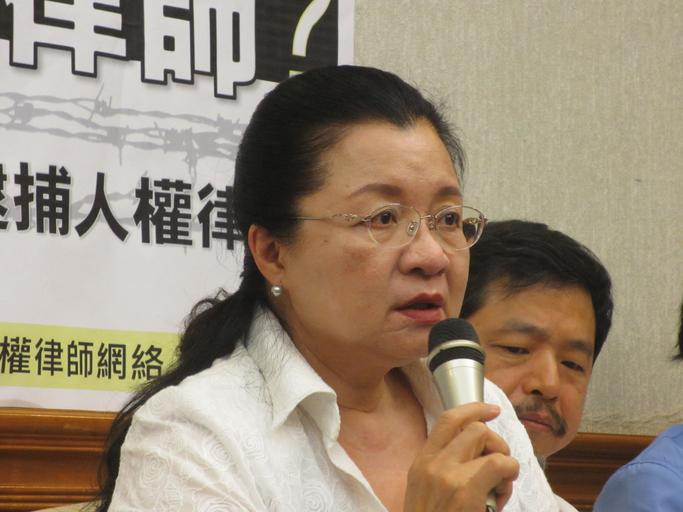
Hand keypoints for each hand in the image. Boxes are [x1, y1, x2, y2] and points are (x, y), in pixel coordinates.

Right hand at [404, 402, 519, 511]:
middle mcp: (432, 464)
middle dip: (495, 442)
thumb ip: (442, 469)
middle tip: (498, 467)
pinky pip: (501, 464)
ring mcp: (448, 476)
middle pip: (475, 428)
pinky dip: (510, 475)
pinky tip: (501, 496)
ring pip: (489, 442)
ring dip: (504, 460)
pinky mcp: (466, 491)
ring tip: (500, 486)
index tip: (491, 409)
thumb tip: (477, 453)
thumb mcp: (425, 492)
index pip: (448, 420)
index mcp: (421, 463)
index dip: (473, 409)